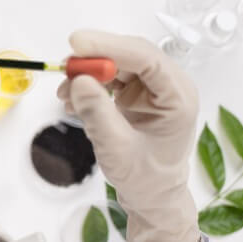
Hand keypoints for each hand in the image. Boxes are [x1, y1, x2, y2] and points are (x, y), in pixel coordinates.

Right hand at [57, 30, 200, 241]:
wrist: (152, 197)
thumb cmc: (145, 179)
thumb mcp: (116, 149)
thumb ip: (98, 113)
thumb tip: (78, 81)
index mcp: (178, 98)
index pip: (146, 58)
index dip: (111, 47)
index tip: (78, 43)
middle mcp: (169, 87)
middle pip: (131, 56)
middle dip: (96, 58)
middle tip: (65, 65)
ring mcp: (152, 90)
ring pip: (118, 64)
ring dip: (88, 73)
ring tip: (64, 92)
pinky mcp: (137, 95)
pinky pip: (111, 78)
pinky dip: (89, 85)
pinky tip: (72, 100)